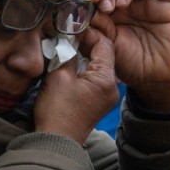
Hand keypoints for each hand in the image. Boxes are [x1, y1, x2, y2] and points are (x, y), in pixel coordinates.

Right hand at [34, 28, 118, 144]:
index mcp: (106, 79)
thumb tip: (68, 41)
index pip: (104, 44)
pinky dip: (84, 69)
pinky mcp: (99, 102)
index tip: (72, 28)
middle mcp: (112, 87)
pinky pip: (95, 78)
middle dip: (86, 44)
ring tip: (67, 49)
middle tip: (68, 36)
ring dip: (84, 56)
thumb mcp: (59, 76)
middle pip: (104, 55)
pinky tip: (70, 64)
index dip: (89, 33)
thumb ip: (67, 54)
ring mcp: (107, 96)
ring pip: (99, 66)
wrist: (56, 141)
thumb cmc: (57, 110)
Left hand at [83, 0, 169, 111]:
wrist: (154, 78)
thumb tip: (83, 12)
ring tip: (121, 3)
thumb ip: (96, 28)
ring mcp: (147, 2)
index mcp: (110, 12)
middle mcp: (128, 4)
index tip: (89, 0)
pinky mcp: (166, 4)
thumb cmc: (129, 63)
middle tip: (107, 8)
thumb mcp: (107, 46)